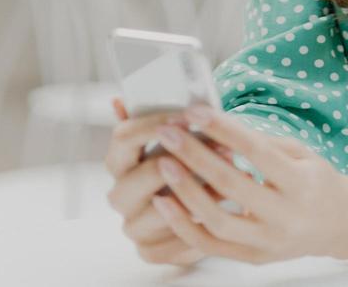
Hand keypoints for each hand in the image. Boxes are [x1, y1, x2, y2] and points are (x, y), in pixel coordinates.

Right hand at [103, 97, 235, 266]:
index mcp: (118, 161)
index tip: (185, 116)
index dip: (153, 125)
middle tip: (214, 148)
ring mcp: (133, 225)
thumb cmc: (184, 162)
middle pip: (137, 176)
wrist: (196, 208)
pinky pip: (172, 241)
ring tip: (228, 177)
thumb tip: (120, 98)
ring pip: (158, 211)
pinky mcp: (151, 250)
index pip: (124, 137)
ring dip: (196, 193)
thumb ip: (156, 120)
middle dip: (178, 162)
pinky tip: (224, 208)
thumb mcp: (173, 137)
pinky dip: (199, 224)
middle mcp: (120, 194)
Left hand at [145, 103, 347, 264]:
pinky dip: (183, 226)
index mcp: (301, 183)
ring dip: (185, 191)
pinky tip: (164, 203)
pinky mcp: (253, 258)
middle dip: (195, 155)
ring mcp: (269, 243)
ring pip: (217, 221)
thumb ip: (262, 143)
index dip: (223, 130)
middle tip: (168, 132)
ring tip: (162, 164)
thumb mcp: (301, 153)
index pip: (256, 152)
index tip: (194, 111)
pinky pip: (211, 246)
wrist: (339, 224)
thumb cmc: (316, 180)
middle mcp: (286, 217)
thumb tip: (216, 124)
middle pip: (232, 184)